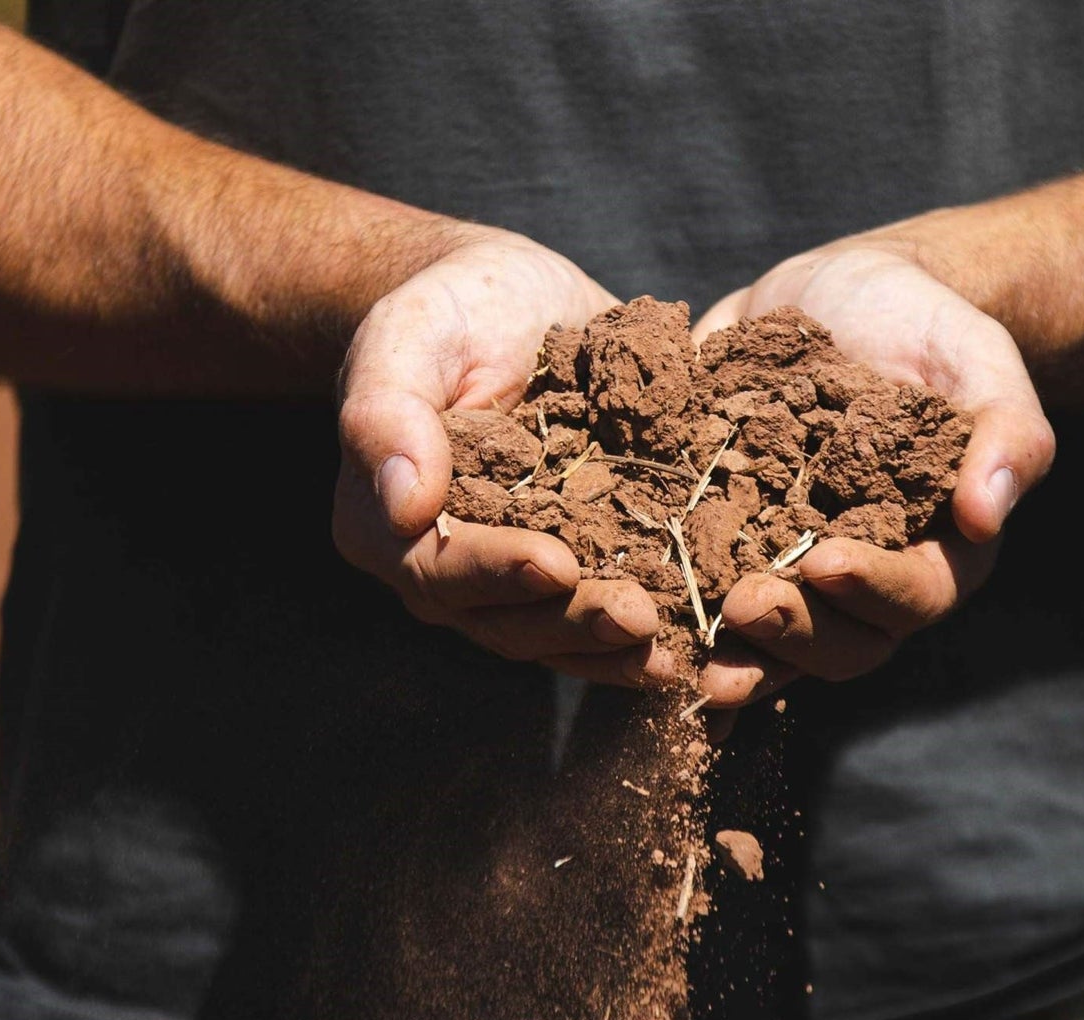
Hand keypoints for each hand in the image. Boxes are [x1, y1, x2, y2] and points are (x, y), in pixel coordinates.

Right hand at [333, 230, 681, 682]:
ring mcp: (511, 580)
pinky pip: (602, 613)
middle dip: (573, 622)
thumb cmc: (447, 310)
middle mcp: (444, 570)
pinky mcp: (574, 565)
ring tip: (674, 653)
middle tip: (637, 619)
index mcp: (385, 526)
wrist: (509, 302)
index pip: (437, 567)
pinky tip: (698, 638)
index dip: (496, 573)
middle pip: (505, 620)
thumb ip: (388, 415)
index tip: (555, 566)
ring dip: (614, 649)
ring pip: (559, 633)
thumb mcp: (407, 335)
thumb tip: (406, 509)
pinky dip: (646, 633)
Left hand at [689, 239, 1058, 709]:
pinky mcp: (726, 544)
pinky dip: (671, 627)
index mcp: (935, 548)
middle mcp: (863, 579)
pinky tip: (627, 638)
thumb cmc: (929, 326)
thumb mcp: (979, 359)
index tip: (826, 561)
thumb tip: (987, 514)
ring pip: (768, 643)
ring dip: (729, 656)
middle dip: (792, 634)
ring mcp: (790, 569)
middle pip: (838, 643)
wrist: (850, 292)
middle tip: (743, 605)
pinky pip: (700, 600)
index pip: (915, 594)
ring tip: (681, 653)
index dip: (873, 589)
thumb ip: (1006, 434)